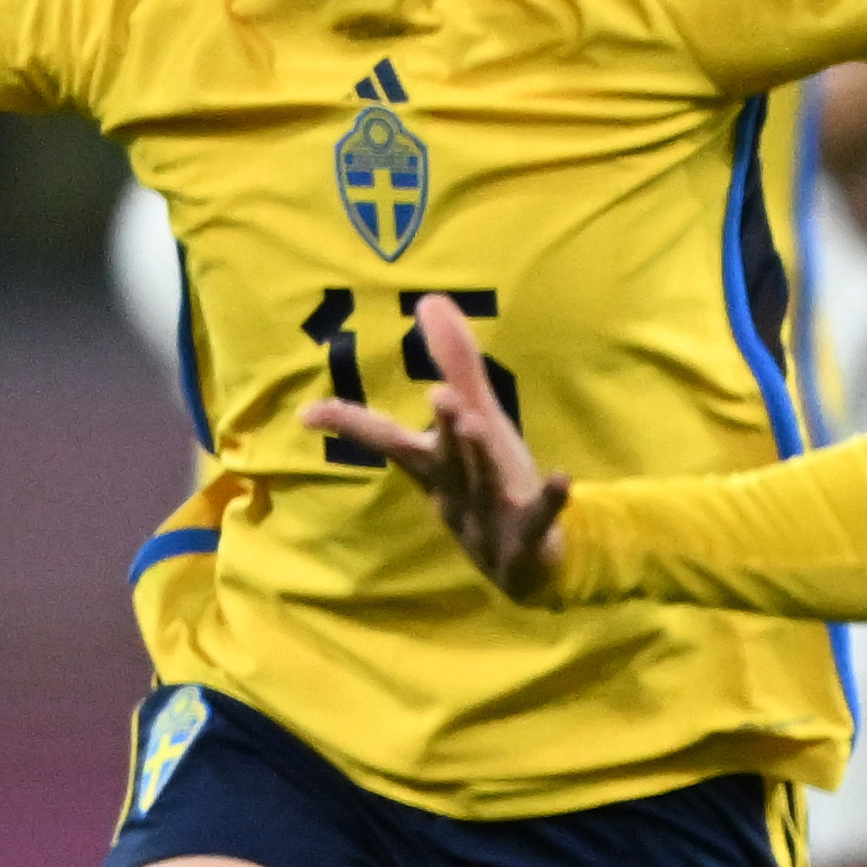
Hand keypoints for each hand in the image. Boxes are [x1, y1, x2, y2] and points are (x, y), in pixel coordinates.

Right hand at [310, 291, 579, 595]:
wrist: (527, 566)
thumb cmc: (491, 486)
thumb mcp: (474, 423)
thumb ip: (457, 365)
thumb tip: (430, 300)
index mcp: (434, 467)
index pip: (386, 441)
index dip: (349, 425)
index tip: (305, 414)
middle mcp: (454, 493)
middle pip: (443, 459)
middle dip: (442, 427)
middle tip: (438, 394)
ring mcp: (487, 521)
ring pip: (481, 486)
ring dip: (477, 457)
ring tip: (476, 422)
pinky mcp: (526, 541)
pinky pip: (537, 520)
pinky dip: (549, 501)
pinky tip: (561, 477)